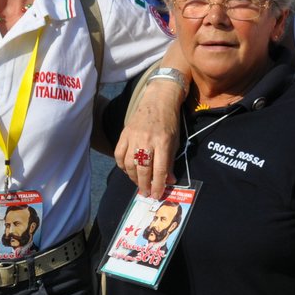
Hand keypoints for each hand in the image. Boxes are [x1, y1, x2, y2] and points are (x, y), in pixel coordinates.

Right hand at [115, 77, 182, 196]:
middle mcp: (147, 141)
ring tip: (138, 183)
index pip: (160, 169)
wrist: (158, 100)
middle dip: (144, 185)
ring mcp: (133, 137)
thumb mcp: (175, 141)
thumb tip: (169, 180)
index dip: (158, 185)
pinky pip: (118, 154)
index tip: (157, 195)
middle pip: (143, 169)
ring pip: (129, 164)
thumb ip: (170, 161)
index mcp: (163, 142)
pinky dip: (122, 166)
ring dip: (133, 177)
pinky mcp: (124, 134)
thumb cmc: (169, 121)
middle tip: (146, 193)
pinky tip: (127, 170)